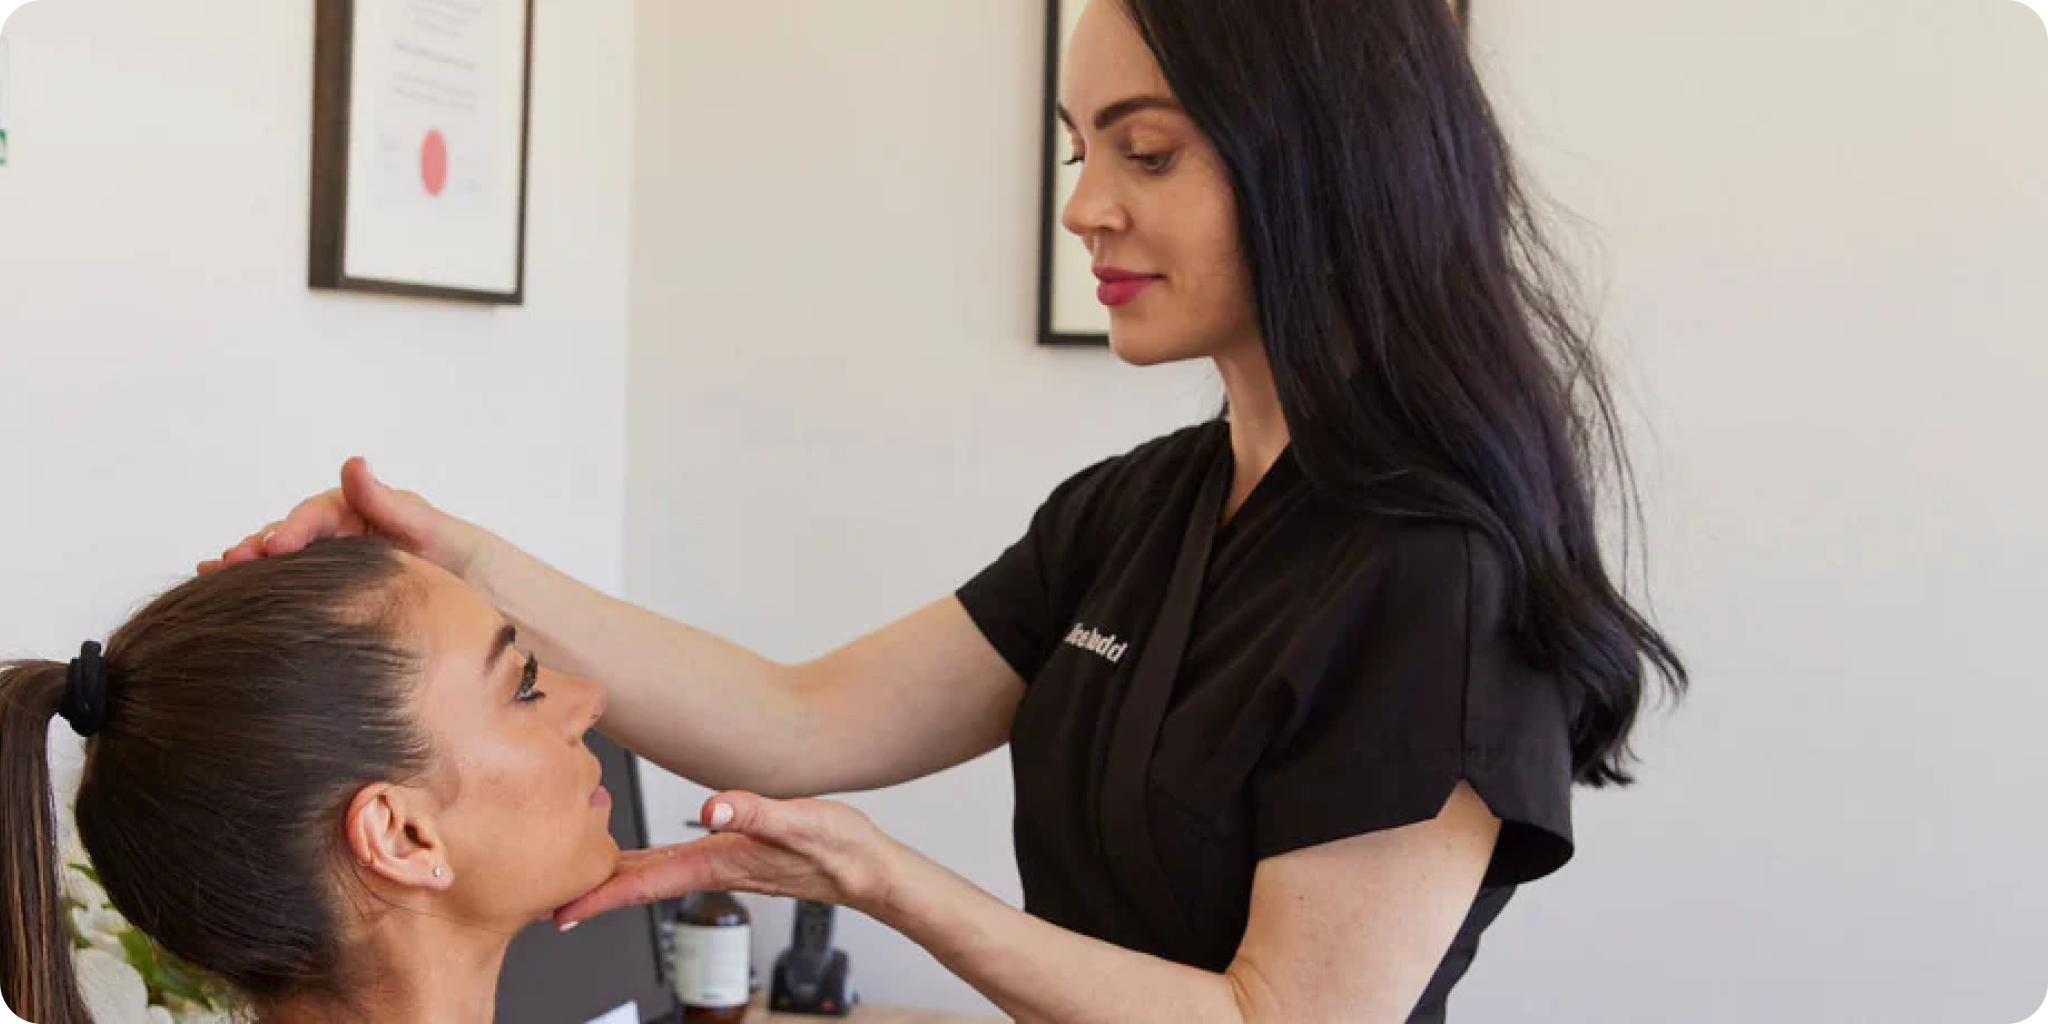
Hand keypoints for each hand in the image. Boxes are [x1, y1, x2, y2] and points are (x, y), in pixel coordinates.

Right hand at [199, 457, 479, 577]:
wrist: (474, 592)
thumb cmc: (455, 553)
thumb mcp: (428, 526)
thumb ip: (390, 502)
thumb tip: (354, 463)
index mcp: (356, 511)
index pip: (316, 515)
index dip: (293, 527)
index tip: (275, 546)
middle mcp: (335, 532)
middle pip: (288, 534)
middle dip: (258, 547)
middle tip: (231, 563)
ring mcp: (326, 559)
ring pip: (278, 559)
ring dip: (246, 565)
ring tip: (213, 574)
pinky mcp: (322, 586)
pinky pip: (283, 581)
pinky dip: (250, 582)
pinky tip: (215, 586)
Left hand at [553, 792, 903, 930]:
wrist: (866, 867)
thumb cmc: (838, 848)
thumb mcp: (799, 821)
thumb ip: (755, 812)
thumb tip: (714, 807)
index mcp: (717, 860)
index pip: (644, 882)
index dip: (597, 897)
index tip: (558, 912)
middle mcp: (711, 865)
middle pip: (637, 883)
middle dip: (591, 893)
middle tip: (546, 899)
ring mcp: (720, 862)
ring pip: (652, 872)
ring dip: (612, 877)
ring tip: (573, 875)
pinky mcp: (732, 852)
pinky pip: (673, 860)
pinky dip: (643, 860)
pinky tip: (631, 853)